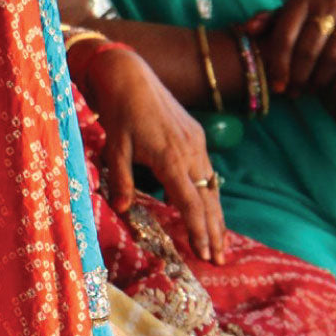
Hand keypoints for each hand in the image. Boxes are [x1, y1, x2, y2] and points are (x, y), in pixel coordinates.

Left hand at [79, 46, 226, 262]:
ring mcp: (197, 145)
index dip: (199, 230)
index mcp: (171, 158)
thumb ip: (123, 180)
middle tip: (219, 260)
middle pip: (209, 201)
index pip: (191, 202)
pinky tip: (211, 214)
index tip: (204, 252)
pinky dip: (210, 197)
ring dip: (217, 218)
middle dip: (215, 233)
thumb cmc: (118, 111)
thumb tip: (123, 210)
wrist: (130, 75)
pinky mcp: (197, 138)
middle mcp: (191, 153)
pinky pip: (208, 174)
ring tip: (220, 245)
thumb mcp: (115, 147)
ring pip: (212, 189)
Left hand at [249, 0, 335, 94]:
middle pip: (309, 47)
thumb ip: (272, 21)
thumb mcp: (296, 13)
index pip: (287, 34)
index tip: (278, 87)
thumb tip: (247, 30)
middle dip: (299, 75)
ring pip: (334, 53)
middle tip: (295, 93)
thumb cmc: (320, 15)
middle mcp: (330, 2)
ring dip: (321, 78)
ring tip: (314, 91)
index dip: (280, 64)